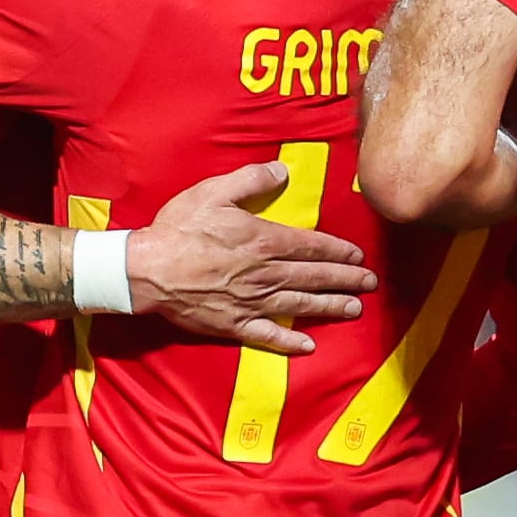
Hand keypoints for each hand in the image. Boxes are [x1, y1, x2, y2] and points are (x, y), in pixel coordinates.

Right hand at [130, 160, 378, 351]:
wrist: (147, 269)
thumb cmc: (179, 229)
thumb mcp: (215, 192)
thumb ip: (252, 180)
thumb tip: (282, 170)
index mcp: (264, 241)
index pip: (312, 246)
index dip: (338, 251)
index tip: (358, 256)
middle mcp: (265, 274)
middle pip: (314, 276)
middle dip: (345, 280)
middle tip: (370, 284)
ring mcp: (252, 302)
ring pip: (301, 304)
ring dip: (330, 307)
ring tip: (354, 309)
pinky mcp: (234, 324)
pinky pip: (268, 335)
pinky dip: (290, 341)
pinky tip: (309, 346)